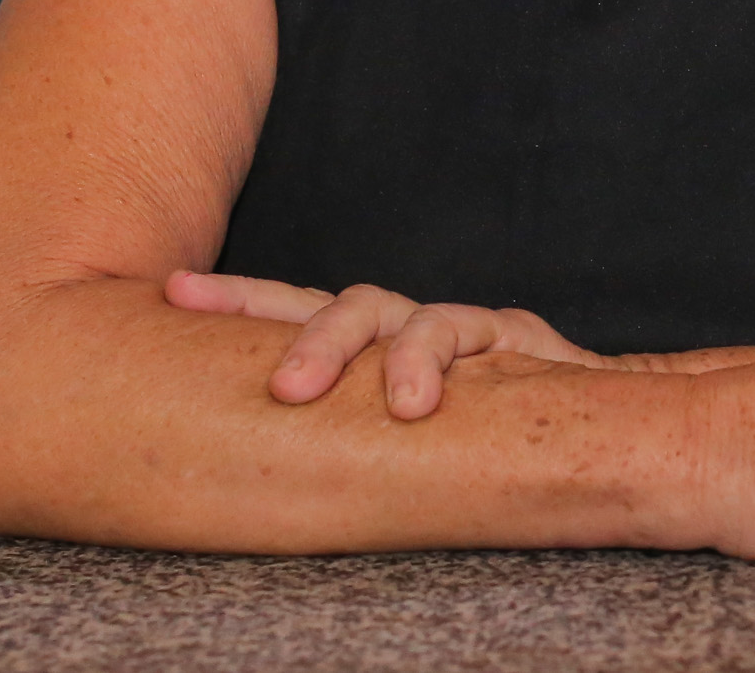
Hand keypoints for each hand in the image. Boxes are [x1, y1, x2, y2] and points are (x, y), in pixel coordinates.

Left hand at [164, 273, 610, 418]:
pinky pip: (472, 334)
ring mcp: (452, 328)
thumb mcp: (386, 435)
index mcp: (357, 348)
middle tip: (287, 391)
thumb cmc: (466, 438)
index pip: (286, 313)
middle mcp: (397, 328)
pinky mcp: (509, 337)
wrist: (583, 423)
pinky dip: (451, 361)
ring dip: (402, 360)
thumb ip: (337, 432)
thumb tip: (240, 460)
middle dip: (305, 336)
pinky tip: (439, 400)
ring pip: (407, 319)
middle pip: (338, 306)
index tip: (171, 293)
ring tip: (407, 407)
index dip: (233, 300)